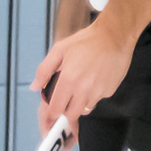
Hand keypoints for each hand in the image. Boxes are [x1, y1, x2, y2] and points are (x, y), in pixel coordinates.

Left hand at [32, 21, 133, 149]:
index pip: (56, 109)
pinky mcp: (110, 91)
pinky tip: (93, 81)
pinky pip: (97, 100)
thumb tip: (35, 87)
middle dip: (65, 111)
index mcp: (69, 80)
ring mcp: (99, 92)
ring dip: (79, 104)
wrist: (114, 36)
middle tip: (64, 101)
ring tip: (79, 87)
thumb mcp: (59, 50)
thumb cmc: (86, 41)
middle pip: (71, 115)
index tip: (50, 113)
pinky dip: (92, 96)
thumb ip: (44, 70)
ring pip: (85, 109)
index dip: (51, 114)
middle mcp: (84, 90)